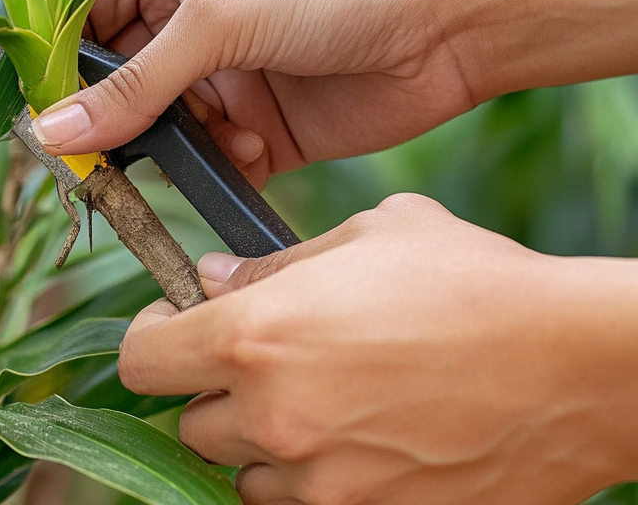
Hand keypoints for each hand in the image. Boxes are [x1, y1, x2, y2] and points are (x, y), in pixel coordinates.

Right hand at [33, 0, 637, 185]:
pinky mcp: (258, 127)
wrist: (444, 27)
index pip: (82, 21)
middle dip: (111, 123)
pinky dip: (221, 166)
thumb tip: (51, 134)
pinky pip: (211, 162)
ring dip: (173, 148)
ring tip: (210, 140)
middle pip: (114, 85)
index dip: (59, 70)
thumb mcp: (216, 24)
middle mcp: (185, 22)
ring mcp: (222, 77)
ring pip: (160, 132)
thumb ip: (133, 88)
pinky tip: (256, 146)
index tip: (39, 120)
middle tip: (96, 162)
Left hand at [118, 194, 637, 504]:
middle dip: (215, 389)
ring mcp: (321, 482)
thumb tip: (211, 277)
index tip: (177, 323)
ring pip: (245, 473)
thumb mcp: (366, 237)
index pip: (141, 358)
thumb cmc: (471, 282)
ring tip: (323, 398)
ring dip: (263, 440)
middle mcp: (273, 416)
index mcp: (255, 335)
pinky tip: (359, 435)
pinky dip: (312, 477)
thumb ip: (271, 264)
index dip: (154, 336)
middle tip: (264, 359)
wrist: (575, 364)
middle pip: (191, 421)